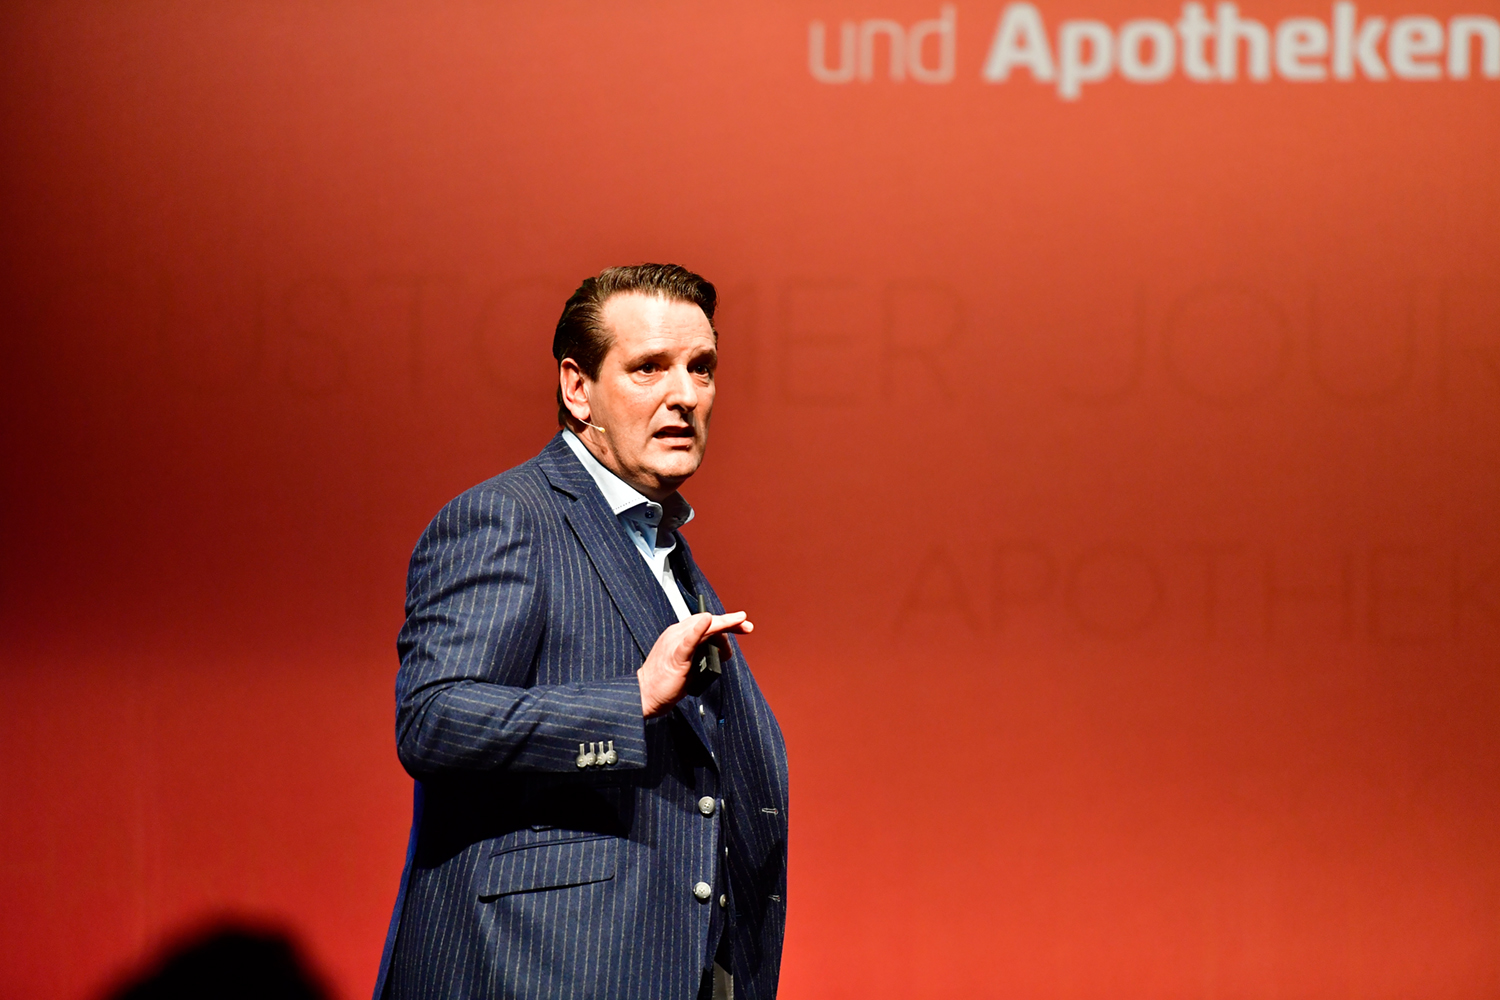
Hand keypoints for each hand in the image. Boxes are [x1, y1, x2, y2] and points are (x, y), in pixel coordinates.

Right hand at [638, 611, 752, 717]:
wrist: (644, 695)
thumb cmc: (664, 683)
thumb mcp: (688, 664)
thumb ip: (702, 654)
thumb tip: (720, 652)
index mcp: (678, 634)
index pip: (704, 622)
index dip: (724, 622)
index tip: (742, 626)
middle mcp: (676, 634)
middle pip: (707, 621)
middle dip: (730, 622)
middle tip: (747, 627)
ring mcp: (675, 643)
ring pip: (703, 627)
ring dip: (724, 625)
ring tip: (740, 624)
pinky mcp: (675, 656)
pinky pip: (688, 641)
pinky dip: (698, 630)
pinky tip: (706, 622)